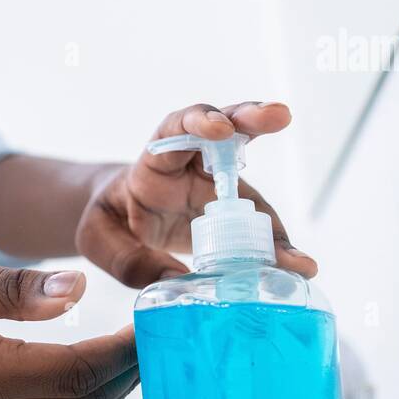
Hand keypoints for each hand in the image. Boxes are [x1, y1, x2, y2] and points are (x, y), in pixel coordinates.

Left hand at [74, 101, 316, 287]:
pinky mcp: (236, 209)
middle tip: (278, 115)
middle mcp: (192, 164)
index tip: (220, 128)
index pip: (174, 129)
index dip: (197, 123)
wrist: (122, 224)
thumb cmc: (109, 222)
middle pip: (225, 128)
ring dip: (286, 198)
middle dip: (251, 118)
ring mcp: (219, 184)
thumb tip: (175, 283)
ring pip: (256, 180)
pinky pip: (260, 221)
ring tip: (297, 185)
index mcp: (154, 161)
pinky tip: (299, 264)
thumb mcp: (99, 239)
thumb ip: (126, 256)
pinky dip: (279, 242)